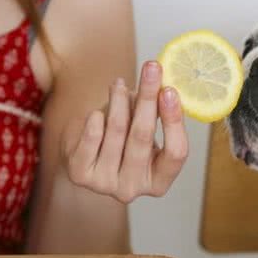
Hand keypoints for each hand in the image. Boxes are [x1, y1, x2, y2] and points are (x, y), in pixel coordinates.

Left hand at [62, 61, 188, 202]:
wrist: (84, 153)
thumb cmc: (123, 137)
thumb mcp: (144, 127)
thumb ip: (155, 110)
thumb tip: (161, 82)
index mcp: (159, 181)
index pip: (176, 153)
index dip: (174, 121)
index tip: (170, 90)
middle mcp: (134, 188)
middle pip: (144, 137)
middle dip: (148, 98)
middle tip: (151, 68)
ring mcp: (106, 185)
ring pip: (117, 132)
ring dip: (120, 101)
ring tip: (120, 84)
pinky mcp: (81, 175)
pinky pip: (92, 137)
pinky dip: (97, 118)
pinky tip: (98, 111)